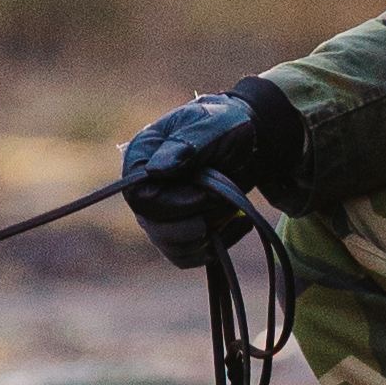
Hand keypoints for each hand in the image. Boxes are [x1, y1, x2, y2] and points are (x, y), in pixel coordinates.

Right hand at [119, 79, 303, 269]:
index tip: (207, 194)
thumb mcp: (211, 127)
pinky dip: (218, 245)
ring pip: (173, 247)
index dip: (173, 204)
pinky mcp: (179, 234)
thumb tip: (155, 170)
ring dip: (210, 231)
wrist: (246, 143)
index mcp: (141, 158)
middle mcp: (144, 190)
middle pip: (155, 228)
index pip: (139, 198)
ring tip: (232, 204)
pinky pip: (189, 257)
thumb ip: (185, 146)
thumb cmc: (225, 127)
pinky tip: (240, 223)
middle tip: (224, 196)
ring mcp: (160, 215)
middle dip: (198, 218)